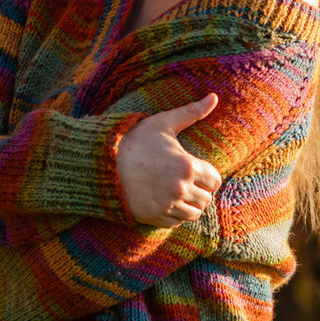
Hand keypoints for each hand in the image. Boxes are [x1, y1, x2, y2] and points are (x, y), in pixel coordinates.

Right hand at [116, 93, 222, 227]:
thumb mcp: (163, 123)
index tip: (198, 171)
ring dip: (189, 205)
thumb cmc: (136, 140)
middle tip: (187, 181)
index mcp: (187, 166)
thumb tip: (214, 97)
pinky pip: (176, 223)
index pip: (215, 181)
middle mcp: (180, 189)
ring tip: (178, 192)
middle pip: (206, 199)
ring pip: (193, 214)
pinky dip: (174, 215)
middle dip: (200, 191)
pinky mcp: (155, 217)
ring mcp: (167, 205)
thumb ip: (192, 112)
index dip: (208, 176)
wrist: (104, 162)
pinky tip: (165, 201)